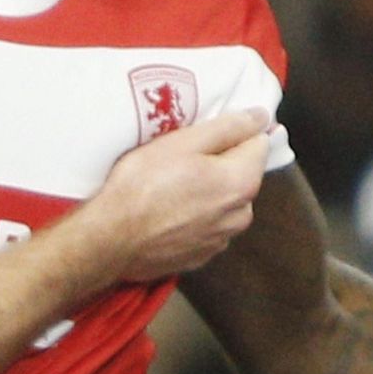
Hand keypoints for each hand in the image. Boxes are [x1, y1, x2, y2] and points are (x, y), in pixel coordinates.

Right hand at [91, 108, 271, 281]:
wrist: (111, 239)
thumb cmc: (142, 186)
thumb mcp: (183, 142)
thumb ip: (229, 127)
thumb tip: (261, 117)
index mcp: (242, 182)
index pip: (259, 144)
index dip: (233, 133)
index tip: (204, 135)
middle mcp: (240, 214)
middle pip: (241, 174)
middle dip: (219, 164)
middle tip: (180, 158)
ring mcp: (221, 239)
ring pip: (224, 202)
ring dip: (207, 192)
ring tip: (170, 186)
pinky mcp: (201, 256)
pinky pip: (207, 225)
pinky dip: (194, 216)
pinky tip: (167, 211)